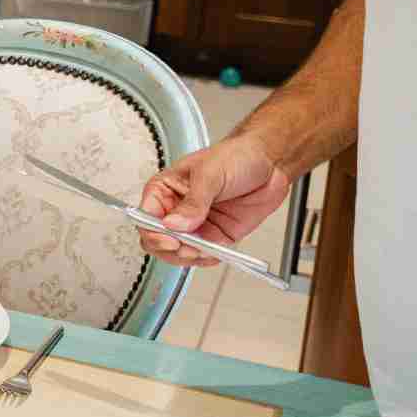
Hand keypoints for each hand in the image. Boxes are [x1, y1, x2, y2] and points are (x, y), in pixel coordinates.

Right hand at [136, 134, 288, 266]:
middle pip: (157, 239)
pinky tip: (214, 253)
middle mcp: (176, 209)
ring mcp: (195, 225)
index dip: (152, 231)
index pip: (146, 215)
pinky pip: (203, 256)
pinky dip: (207, 259)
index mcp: (165, 189)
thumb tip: (173, 224)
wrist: (270, 164)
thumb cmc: (235, 156)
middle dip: (170, 248)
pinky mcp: (215, 236)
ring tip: (204, 250)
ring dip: (189, 257)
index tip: (169, 239)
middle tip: (187, 247)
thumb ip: (193, 201)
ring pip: (178, 252)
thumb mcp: (210, 174)